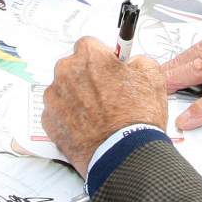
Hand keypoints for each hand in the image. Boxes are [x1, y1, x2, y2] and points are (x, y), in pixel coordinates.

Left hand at [42, 37, 170, 174]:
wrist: (124, 155)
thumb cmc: (136, 118)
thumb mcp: (152, 75)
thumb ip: (137, 60)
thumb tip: (131, 62)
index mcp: (89, 56)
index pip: (90, 46)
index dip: (102, 59)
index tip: (109, 70)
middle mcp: (66, 72)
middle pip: (74, 67)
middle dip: (87, 78)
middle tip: (107, 95)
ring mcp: (54, 97)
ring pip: (64, 90)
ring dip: (77, 98)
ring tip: (98, 115)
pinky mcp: (48, 121)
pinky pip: (58, 113)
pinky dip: (69, 118)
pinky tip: (88, 127)